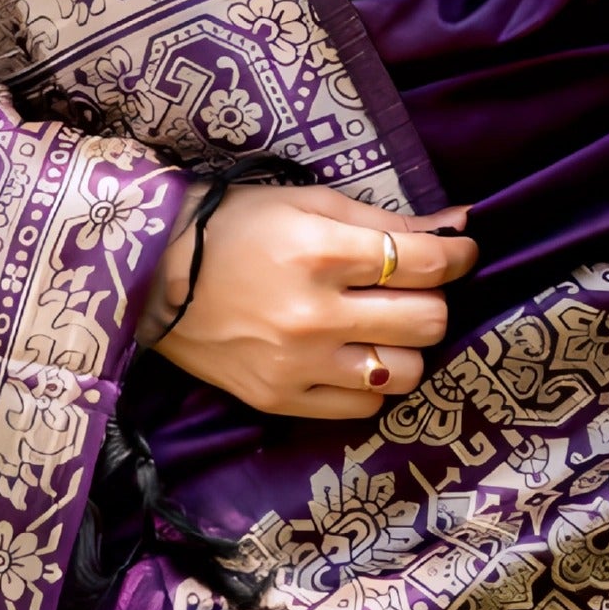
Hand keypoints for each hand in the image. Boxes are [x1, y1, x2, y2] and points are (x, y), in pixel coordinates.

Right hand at [135, 183, 478, 419]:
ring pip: (403, 373)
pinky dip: (371, 382)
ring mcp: (296, 365)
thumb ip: (384, 220)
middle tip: (415, 289)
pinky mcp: (278, 400)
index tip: (460, 252)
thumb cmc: (231, 226)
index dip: (458, 255)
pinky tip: (354, 357)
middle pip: (426, 322)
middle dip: (434, 301)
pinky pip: (361, 407)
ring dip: (407, 349)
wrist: (148, 275)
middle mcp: (313, 315)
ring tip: (385, 328)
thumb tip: (458, 225)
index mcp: (320, 253)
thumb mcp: (306, 203)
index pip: (424, 264)